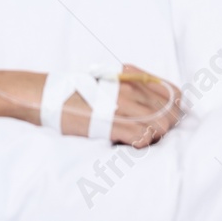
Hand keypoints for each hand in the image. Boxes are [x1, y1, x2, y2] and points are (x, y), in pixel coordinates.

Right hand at [51, 64, 183, 146]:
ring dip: (155, 137)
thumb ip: (128, 88)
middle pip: (170, 113)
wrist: (45, 96)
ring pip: (161, 126)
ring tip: (138, 138)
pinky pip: (143, 137)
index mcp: (130, 77)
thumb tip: (150, 105)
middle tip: (151, 133)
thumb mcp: (104, 82)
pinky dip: (142, 143)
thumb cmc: (72, 92)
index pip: (172, 92)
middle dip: (166, 126)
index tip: (168, 117)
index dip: (175, 107)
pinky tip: (129, 142)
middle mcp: (130, 89)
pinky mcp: (112, 123)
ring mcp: (122, 105)